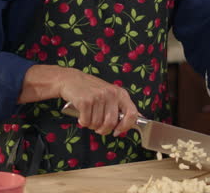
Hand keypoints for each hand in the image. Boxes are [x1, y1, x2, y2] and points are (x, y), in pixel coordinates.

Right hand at [18, 65, 137, 136]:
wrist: (71, 79)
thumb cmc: (91, 89)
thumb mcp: (110, 93)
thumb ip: (122, 106)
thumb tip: (138, 118)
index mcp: (120, 93)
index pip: (132, 114)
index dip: (125, 126)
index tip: (117, 131)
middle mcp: (111, 94)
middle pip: (111, 123)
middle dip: (103, 130)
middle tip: (98, 127)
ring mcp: (98, 97)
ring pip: (97, 124)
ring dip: (91, 125)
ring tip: (88, 116)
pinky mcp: (85, 101)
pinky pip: (86, 121)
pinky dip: (83, 122)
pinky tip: (82, 115)